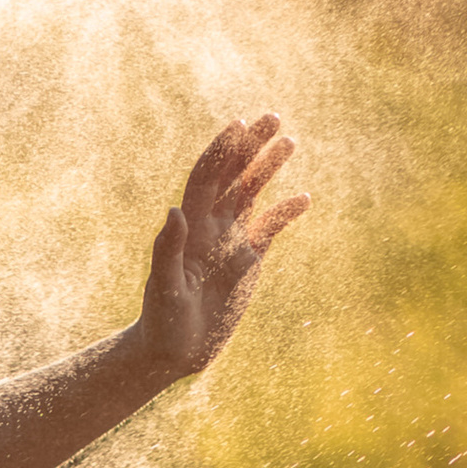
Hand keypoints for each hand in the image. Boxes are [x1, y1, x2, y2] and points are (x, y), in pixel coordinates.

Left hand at [140, 113, 308, 378]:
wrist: (175, 350)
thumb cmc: (162, 320)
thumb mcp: (165, 287)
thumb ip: (169, 249)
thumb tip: (175, 209)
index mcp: (190, 227)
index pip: (207, 177)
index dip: (223, 150)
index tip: (240, 124)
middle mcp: (211, 227)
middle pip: (232, 176)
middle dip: (251, 145)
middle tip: (274, 117)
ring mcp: (231, 241)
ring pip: (251, 194)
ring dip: (268, 167)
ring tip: (290, 141)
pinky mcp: (249, 261)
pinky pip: (269, 228)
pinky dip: (285, 213)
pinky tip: (303, 199)